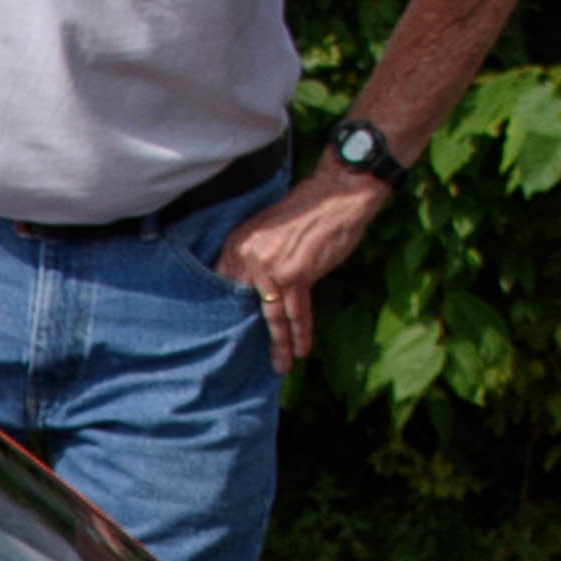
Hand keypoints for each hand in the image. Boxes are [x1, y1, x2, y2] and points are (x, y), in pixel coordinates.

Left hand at [208, 165, 396, 364]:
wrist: (338, 195)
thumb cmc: (307, 212)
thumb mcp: (267, 231)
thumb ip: (255, 257)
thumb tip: (252, 290)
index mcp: (237, 243)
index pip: (223, 285)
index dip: (227, 313)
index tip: (225, 334)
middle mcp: (248, 256)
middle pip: (244, 305)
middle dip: (247, 335)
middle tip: (245, 360)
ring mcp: (271, 267)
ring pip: (271, 315)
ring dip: (278, 343)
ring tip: (279, 365)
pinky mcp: (296, 274)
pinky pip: (296, 313)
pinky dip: (300, 333)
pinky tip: (301, 350)